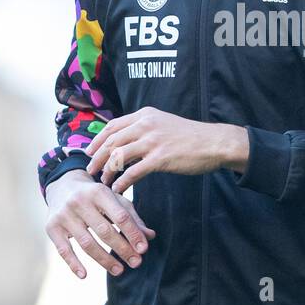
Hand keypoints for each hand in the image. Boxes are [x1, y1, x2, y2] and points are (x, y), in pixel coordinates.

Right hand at [44, 170, 155, 279]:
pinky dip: (73, 264)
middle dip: (122, 249)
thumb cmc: (95, 196)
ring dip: (104, 260)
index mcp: (99, 192)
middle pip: (104, 231)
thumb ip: (132, 217)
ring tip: (119, 271)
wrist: (62, 185)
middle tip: (136, 263)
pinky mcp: (52, 227)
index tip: (143, 250)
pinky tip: (84, 275)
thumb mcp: (114, 200)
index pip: (120, 216)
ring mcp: (64, 215)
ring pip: (86, 243)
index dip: (133, 234)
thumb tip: (150, 236)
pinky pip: (63, 250)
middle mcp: (79, 201)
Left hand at [85, 106, 248, 192]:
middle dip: (97, 157)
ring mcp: (153, 141)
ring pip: (118, 156)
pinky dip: (122, 182)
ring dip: (107, 171)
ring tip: (103, 181)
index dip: (98, 140)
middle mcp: (145, 125)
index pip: (112, 126)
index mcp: (145, 115)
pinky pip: (133, 172)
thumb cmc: (190, 137)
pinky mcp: (160, 158)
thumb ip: (145, 129)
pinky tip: (118, 189)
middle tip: (90, 170)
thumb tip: (126, 143)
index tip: (90, 152)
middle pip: (111, 141)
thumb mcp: (164, 124)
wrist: (214, 143)